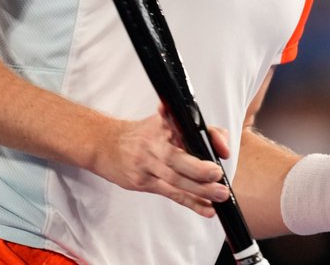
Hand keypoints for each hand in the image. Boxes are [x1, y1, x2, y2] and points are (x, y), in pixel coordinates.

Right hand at [90, 104, 230, 216]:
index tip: (223, 150)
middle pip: (178, 159)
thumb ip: (196, 131)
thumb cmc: (143, 134)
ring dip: (199, 190)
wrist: (106, 145)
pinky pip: (170, 193)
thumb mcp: (165, 122)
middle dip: (199, 170)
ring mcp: (147, 164)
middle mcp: (155, 144)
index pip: (189, 128)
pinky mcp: (143, 182)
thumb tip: (222, 147)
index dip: (208, 138)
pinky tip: (206, 208)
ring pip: (175, 180)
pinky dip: (190, 202)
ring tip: (220, 196)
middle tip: (218, 176)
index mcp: (165, 124)